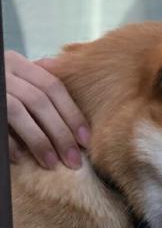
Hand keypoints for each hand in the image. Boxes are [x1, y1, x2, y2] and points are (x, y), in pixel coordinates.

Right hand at [5, 50, 89, 167]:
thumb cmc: (2, 94)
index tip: (86, 141)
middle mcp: (3, 69)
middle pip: (40, 101)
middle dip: (61, 133)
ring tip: (51, 164)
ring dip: (39, 141)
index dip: (72, 114)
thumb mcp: (18, 82)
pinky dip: (10, 143)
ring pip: (19, 111)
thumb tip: (77, 110)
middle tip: (74, 161)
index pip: (53, 86)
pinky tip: (20, 158)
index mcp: (17, 63)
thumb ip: (39, 87)